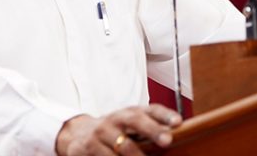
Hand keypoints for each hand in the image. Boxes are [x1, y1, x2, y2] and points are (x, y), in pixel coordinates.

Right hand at [55, 104, 182, 154]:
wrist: (78, 133)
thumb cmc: (114, 131)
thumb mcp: (130, 126)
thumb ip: (150, 129)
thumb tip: (174, 136)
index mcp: (131, 112)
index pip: (151, 109)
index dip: (165, 115)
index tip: (179, 122)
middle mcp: (117, 118)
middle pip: (136, 121)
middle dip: (153, 130)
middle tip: (167, 141)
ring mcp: (102, 132)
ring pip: (123, 145)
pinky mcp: (89, 147)